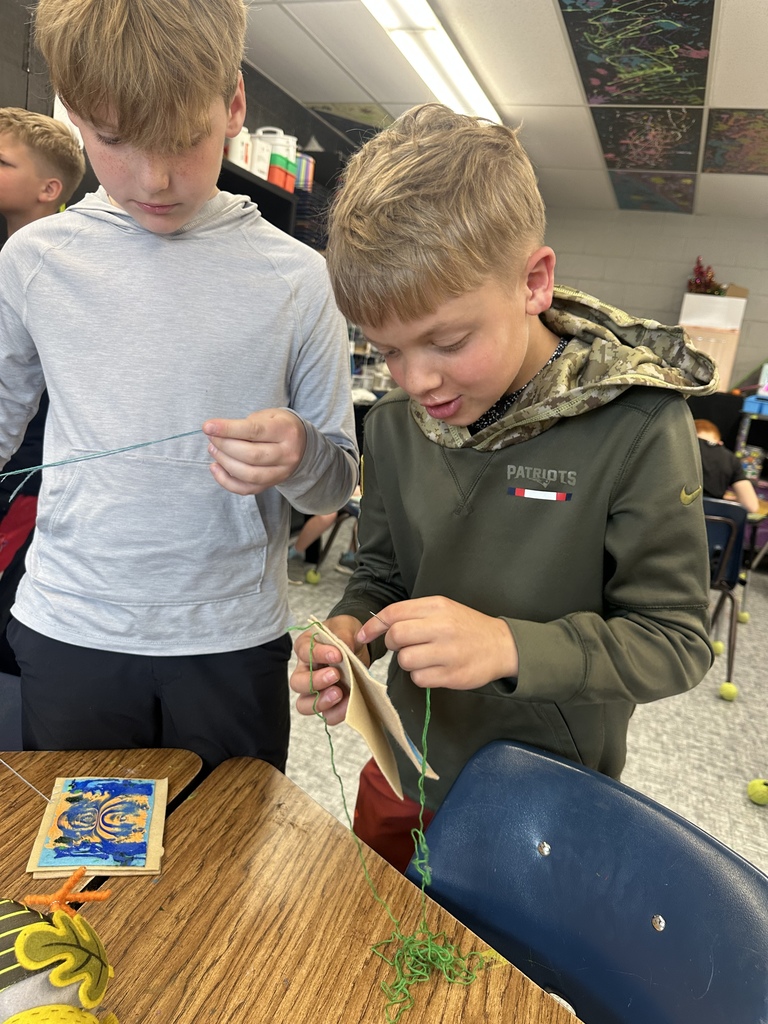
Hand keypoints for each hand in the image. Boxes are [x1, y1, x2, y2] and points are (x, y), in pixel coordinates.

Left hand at [203, 409, 306, 494]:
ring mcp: (281, 473)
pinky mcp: (272, 485)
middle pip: (251, 455)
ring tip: (213, 449)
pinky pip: (246, 489)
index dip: (228, 429)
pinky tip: (215, 467)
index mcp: (286, 431)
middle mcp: (287, 454)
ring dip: (224, 462)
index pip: (254, 431)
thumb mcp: (268, 415)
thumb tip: (217, 433)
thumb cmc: (278, 425)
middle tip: (211, 437)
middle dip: (224, 446)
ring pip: (248, 474)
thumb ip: (246, 423)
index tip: (208, 426)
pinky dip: (226, 481)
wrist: (301, 444)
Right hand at [290, 615, 367, 724]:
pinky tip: (349, 704)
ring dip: (321, 702)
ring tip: (339, 694)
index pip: (304, 652)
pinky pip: (326, 716)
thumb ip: (344, 634)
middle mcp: (304, 670)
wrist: (357, 647)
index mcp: (305, 647)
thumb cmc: (344, 635)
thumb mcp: (346, 627)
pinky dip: (337, 713)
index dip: (318, 654)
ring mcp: (314, 690)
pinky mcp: (328, 703)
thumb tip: (345, 646)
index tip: (337, 655)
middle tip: (336, 675)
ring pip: (304, 704)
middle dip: (315, 682)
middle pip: (297, 683)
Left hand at [356, 596, 517, 689]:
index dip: (373, 625)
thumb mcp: (444, 609)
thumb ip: (414, 614)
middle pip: (395, 636)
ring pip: (405, 660)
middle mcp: (441, 627)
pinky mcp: (452, 675)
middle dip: (392, 644)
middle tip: (404, 646)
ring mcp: (447, 652)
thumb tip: (380, 625)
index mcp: (437, 606)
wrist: (502, 645)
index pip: (393, 613)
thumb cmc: (467, 627)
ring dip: (408, 662)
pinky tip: (434, 669)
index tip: (363, 635)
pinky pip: (419, 678)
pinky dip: (421, 676)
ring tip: (423, 658)